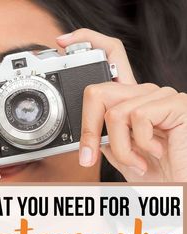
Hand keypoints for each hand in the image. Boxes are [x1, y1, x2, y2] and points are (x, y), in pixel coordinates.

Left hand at [57, 29, 186, 181]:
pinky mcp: (176, 104)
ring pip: (115, 114)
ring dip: (121, 149)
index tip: (64, 42)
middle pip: (98, 91)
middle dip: (89, 132)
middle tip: (89, 157)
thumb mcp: (119, 152)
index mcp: (130, 99)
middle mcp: (144, 92)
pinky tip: (155, 152)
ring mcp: (161, 95)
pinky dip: (140, 144)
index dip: (88, 40)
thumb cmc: (153, 171)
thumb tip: (83, 129)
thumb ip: (103, 134)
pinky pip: (138, 117)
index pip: (110, 55)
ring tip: (136, 161)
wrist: (178, 185)